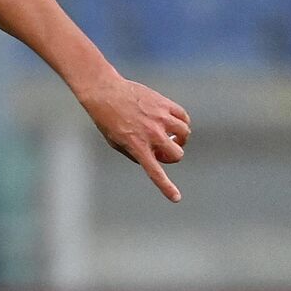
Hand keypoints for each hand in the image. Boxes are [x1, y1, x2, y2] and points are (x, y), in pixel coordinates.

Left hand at [75, 76, 190, 201]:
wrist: (105, 92)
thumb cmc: (107, 120)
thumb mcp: (116, 144)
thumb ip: (136, 154)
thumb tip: (157, 157)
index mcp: (137, 147)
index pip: (155, 172)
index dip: (166, 187)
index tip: (176, 198)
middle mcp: (151, 134)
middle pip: (177, 154)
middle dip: (172, 156)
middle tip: (163, 150)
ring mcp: (160, 118)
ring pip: (184, 134)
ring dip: (180, 138)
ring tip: (170, 135)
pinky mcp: (164, 104)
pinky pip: (184, 117)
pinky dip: (182, 123)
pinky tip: (174, 123)